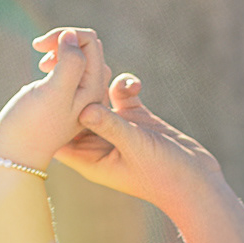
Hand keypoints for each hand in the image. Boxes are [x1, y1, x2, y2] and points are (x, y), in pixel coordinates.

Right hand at [0, 27, 109, 172]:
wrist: (13, 154)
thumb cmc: (32, 125)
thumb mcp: (56, 92)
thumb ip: (71, 62)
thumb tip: (71, 36)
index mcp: (95, 91)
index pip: (91, 43)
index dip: (66, 35)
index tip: (42, 48)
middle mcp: (91, 95)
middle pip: (87, 49)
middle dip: (64, 41)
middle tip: (41, 53)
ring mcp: (77, 99)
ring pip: (77, 59)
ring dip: (59, 51)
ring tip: (43, 65)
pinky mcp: (62, 102)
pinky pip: (67, 72)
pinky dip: (55, 64)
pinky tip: (42, 73)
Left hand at [53, 71, 223, 216]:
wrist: (197, 184)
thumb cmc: (164, 175)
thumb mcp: (136, 148)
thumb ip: (112, 126)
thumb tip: (85, 107)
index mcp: (91, 159)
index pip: (58, 135)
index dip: (49, 112)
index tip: (46, 83)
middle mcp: (100, 144)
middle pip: (73, 112)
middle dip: (69, 88)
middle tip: (61, 59)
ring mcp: (118, 131)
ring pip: (97, 98)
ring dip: (96, 79)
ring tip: (93, 57)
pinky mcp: (136, 120)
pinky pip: (121, 95)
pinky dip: (124, 84)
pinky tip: (135, 84)